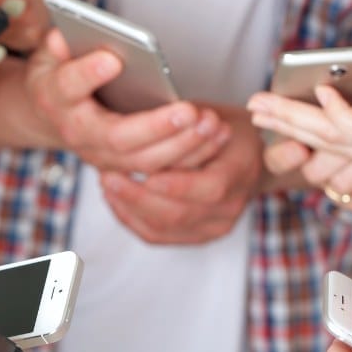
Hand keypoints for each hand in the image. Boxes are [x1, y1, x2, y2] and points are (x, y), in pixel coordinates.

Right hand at [27, 29, 229, 173]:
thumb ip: (58, 44)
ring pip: (143, 160)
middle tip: (188, 110)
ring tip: (209, 121)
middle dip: (154, 127)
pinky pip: (161, 168)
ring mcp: (102, 155)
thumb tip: (63, 36)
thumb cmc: (59, 75)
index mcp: (55, 99)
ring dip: (181, 144)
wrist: (52, 115)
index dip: (88, 75)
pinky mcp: (126, 165)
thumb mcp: (51, 53)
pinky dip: (192, 154)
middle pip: (116, 138)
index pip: (69, 88)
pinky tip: (216, 133)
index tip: (113, 59)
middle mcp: (78, 134)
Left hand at [99, 106, 261, 243]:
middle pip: (181, 213)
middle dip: (139, 197)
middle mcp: (231, 206)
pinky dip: (131, 218)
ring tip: (107, 185)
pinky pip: (157, 235)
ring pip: (164, 228)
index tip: (146, 174)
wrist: (244, 157)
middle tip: (109, 175)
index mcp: (241, 172)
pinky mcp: (195, 236)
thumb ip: (186, 125)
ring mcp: (214, 226)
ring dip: (129, 207)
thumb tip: (155, 122)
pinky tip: (114, 200)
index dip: (178, 185)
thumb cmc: (221, 128)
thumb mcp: (211, 115)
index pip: (212, 188)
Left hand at [253, 48, 351, 176]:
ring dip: (294, 139)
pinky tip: (296, 147)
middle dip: (288, 121)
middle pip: (331, 142)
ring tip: (265, 119)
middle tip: (256, 105)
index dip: (338, 114)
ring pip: (330, 158)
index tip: (320, 89)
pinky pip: (344, 180)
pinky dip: (317, 163)